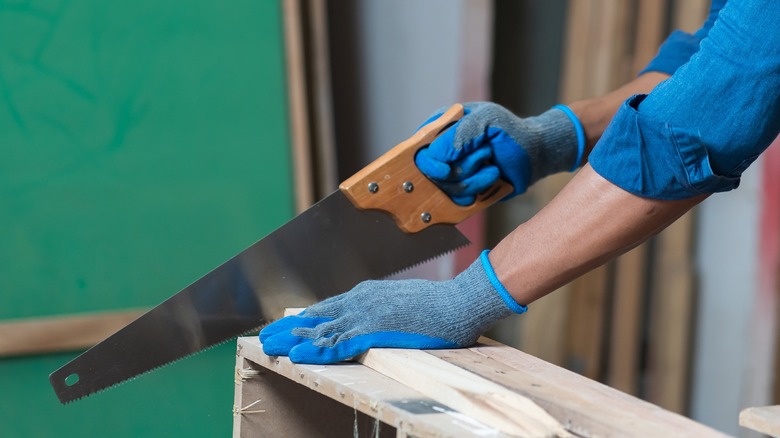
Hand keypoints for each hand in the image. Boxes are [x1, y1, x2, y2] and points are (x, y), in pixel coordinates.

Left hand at [259, 251, 526, 363]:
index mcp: (367, 293)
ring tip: (268, 346)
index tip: (287, 325)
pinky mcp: (372, 331)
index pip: (328, 306)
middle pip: (316, 316)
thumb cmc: (438, 306)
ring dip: (292, 340)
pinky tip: (296, 357)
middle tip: (265, 336)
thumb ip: (384, 312)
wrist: (457, 303)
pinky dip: (313, 351)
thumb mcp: (403, 305)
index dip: (305, 318)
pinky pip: (335, 344)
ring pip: (319, 330)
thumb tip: (377, 322)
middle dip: (289, 328)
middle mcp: (359, 300)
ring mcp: (364, 315)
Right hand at [415, 102, 583, 204]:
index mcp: (440, 128)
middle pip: (433, 174)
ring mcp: (451, 172)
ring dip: (475, 179)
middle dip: (462, 168)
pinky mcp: (462, 189)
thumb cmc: (510, 131)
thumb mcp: (487, 119)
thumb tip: (436, 156)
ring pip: (448, 188)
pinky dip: (478, 190)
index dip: (430, 163)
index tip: (445, 169)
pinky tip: (492, 177)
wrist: (533, 154)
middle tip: (485, 154)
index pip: (419, 151)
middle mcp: (441, 152)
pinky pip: (459, 200)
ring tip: (492, 165)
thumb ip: (460, 134)